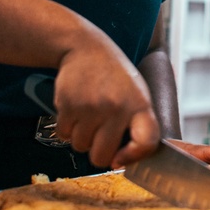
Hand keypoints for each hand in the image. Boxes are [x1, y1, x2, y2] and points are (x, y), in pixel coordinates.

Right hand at [53, 41, 159, 168]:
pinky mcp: (68, 104)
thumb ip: (136, 124)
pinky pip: (64, 135)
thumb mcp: (136, 93)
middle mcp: (117, 107)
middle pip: (102, 157)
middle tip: (99, 136)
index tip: (121, 158)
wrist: (85, 48)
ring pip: (80, 147)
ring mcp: (91, 106)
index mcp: (140, 104)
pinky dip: (67, 128)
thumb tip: (121, 161)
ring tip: (88, 114)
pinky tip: (76, 108)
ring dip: (81, 137)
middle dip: (98, 153)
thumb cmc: (114, 77)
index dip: (134, 157)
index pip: (145, 142)